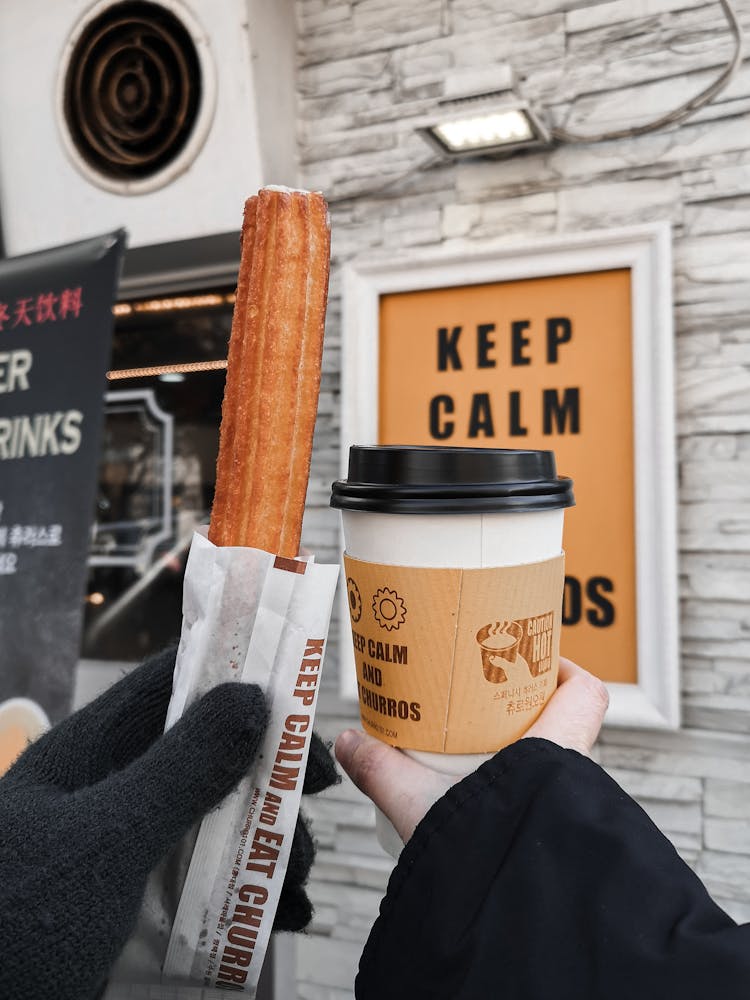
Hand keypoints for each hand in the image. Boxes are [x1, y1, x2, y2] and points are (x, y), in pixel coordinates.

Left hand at [0, 647, 336, 999]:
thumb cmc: (11, 923)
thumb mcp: (105, 840)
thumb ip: (179, 770)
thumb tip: (252, 696)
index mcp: (93, 753)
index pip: (173, 685)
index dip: (239, 679)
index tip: (302, 704)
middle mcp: (112, 793)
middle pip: (208, 756)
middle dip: (266, 775)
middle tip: (316, 795)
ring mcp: (124, 854)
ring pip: (214, 824)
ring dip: (268, 844)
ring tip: (300, 883)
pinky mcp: (134, 911)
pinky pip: (204, 886)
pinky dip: (250, 896)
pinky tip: (283, 915)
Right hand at [335, 657, 608, 844]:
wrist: (515, 921)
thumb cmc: (489, 855)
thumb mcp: (420, 803)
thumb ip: (381, 770)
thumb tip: (350, 743)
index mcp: (556, 746)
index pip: (585, 691)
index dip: (564, 669)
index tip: (531, 660)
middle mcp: (574, 778)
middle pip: (564, 724)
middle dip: (525, 714)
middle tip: (485, 709)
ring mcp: (569, 811)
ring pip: (554, 768)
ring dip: (522, 759)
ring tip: (477, 758)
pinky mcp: (557, 841)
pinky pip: (544, 804)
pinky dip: (518, 797)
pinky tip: (482, 805)